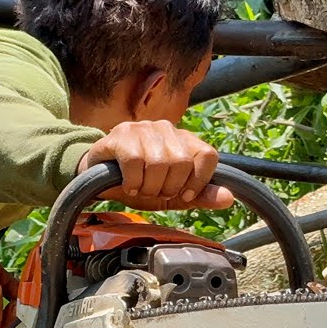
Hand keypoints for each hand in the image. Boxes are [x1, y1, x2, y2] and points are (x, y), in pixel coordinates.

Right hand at [77, 120, 233, 210]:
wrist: (98, 178)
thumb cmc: (139, 184)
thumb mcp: (172, 195)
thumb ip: (200, 195)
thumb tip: (229, 198)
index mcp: (184, 140)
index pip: (207, 155)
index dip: (198, 181)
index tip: (184, 195)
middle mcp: (166, 129)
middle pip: (182, 162)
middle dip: (168, 187)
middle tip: (155, 192)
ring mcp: (143, 129)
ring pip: (159, 162)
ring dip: (149, 186)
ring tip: (140, 189)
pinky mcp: (120, 134)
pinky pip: (135, 161)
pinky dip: (133, 181)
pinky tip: (128, 185)